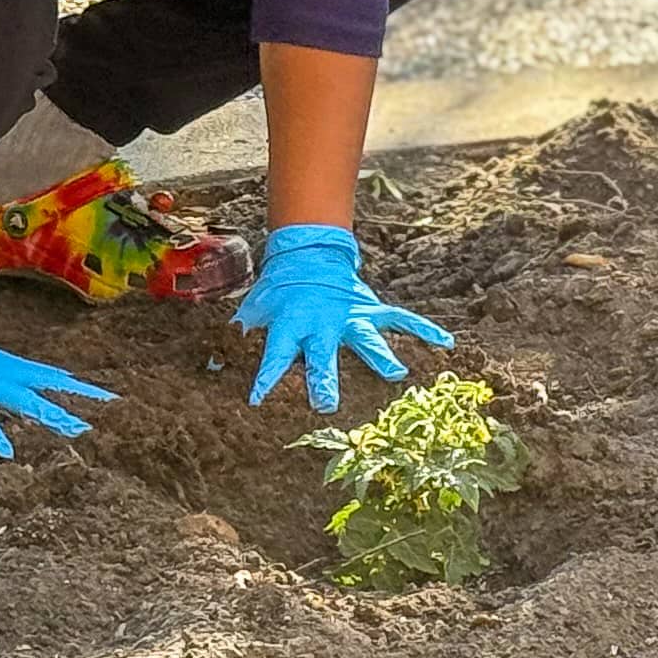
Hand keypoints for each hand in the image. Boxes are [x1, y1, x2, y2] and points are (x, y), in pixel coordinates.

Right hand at [0, 298, 111, 458]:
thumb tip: (1, 408)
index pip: (45, 374)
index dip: (74, 384)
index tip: (104, 395)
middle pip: (45, 382)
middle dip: (78, 394)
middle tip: (110, 406)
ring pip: (21, 398)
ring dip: (48, 414)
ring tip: (76, 430)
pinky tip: (8, 453)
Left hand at [231, 224, 448, 409]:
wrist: (310, 253)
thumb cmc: (280, 289)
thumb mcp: (255, 308)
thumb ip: (238, 335)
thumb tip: (211, 364)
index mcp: (291, 325)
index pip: (275, 355)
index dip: (265, 376)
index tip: (257, 399)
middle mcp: (323, 324)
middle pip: (323, 355)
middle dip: (324, 379)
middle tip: (326, 404)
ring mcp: (351, 316)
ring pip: (367, 339)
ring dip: (380, 357)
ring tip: (397, 375)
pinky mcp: (371, 309)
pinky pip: (401, 319)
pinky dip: (423, 329)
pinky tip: (446, 342)